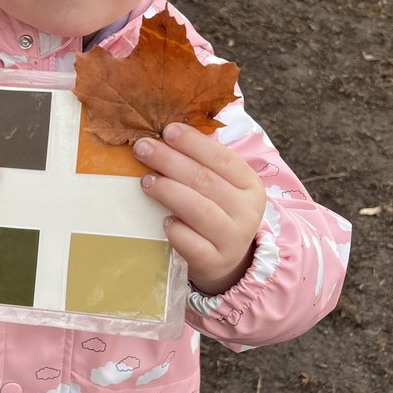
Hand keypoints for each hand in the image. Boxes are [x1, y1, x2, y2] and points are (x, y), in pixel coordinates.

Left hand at [134, 123, 264, 295]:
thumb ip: (201, 163)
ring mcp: (233, 239)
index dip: (194, 143)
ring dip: (169, 191)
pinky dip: (176, 230)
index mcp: (249, 185)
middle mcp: (247, 211)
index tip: (167, 130)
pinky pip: (192, 244)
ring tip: (146, 181)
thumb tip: (165, 133)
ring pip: (199, 210)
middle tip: (142, 148)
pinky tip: (164, 221)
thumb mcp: (220, 188)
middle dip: (170, 161)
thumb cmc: (215, 213)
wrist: (226, 262)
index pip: (222, 158)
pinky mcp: (215, 263)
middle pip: (205, 181)